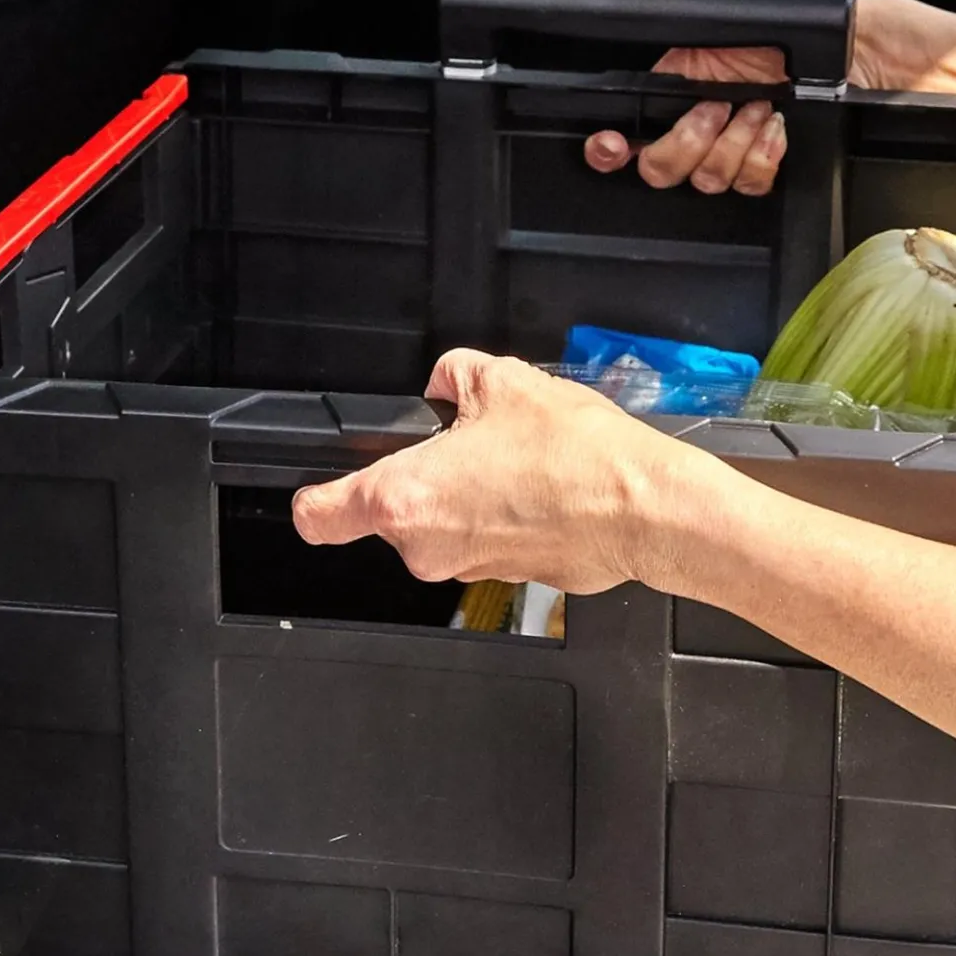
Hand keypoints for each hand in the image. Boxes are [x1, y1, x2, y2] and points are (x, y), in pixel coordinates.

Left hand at [290, 349, 700, 593]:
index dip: (316, 499)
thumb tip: (443, 381)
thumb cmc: (573, 457)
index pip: (320, 516)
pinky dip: (505, 517)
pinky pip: (488, 542)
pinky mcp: (510, 579)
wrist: (639, 508)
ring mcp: (469, 569)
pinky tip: (542, 488)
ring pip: (446, 528)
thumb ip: (453, 376)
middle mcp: (427, 546)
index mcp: (405, 497)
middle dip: (427, 477)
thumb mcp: (502, 383)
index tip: (323, 489)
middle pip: (395, 514)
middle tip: (471, 444)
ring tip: (519, 463)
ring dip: (469, 497)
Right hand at [583, 0, 955, 194]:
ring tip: (768, 131)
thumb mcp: (853, 19)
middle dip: (692, 134)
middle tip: (729, 120)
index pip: (684, 78)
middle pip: (684, 134)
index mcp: (771, 52)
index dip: (656, 106)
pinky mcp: (806, 175)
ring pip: (712, 166)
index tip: (634, 126)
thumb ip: (774, 35)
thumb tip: (699, 50)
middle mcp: (768, 97)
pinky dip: (756, 175)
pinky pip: (752, 189)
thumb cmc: (939, 48)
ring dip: (729, 153)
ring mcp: (785, 140)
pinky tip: (780, 157)